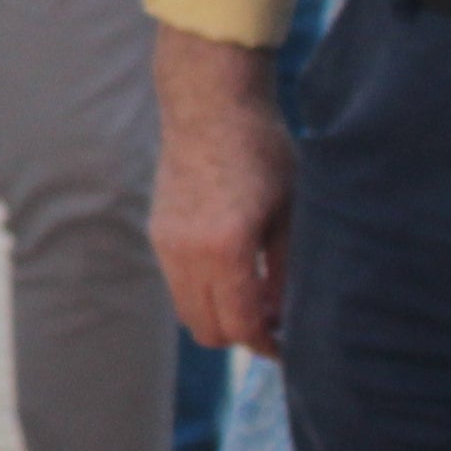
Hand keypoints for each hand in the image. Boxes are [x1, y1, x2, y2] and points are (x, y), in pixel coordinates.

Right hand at [152, 25, 296, 355]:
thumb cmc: (263, 151)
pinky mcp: (158, 232)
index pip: (241, 325)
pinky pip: (178, 284)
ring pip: (188, 311)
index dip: (269, 345)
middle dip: (243, 336)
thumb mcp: (292, 213)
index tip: (292, 345)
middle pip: (208, 330)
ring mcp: (166, 244)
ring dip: (220, 314)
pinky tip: (233, 268)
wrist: (211, 105)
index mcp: (225, 248)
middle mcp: (186, 252)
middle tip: (275, 323)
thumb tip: (285, 317)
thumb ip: (286, 271)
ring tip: (256, 296)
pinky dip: (205, 291)